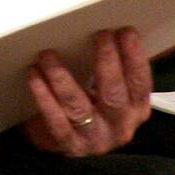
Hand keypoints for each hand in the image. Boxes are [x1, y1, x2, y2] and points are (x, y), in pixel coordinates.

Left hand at [22, 27, 151, 155]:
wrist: (74, 142)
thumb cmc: (96, 106)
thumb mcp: (114, 90)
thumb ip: (116, 68)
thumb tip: (109, 29)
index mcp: (137, 108)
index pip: (139, 82)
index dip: (134, 57)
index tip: (125, 32)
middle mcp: (120, 126)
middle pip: (114, 94)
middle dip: (107, 61)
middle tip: (99, 35)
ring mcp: (94, 138)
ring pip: (78, 106)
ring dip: (61, 77)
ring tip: (48, 55)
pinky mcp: (69, 145)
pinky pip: (55, 120)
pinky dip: (44, 96)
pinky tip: (34, 76)